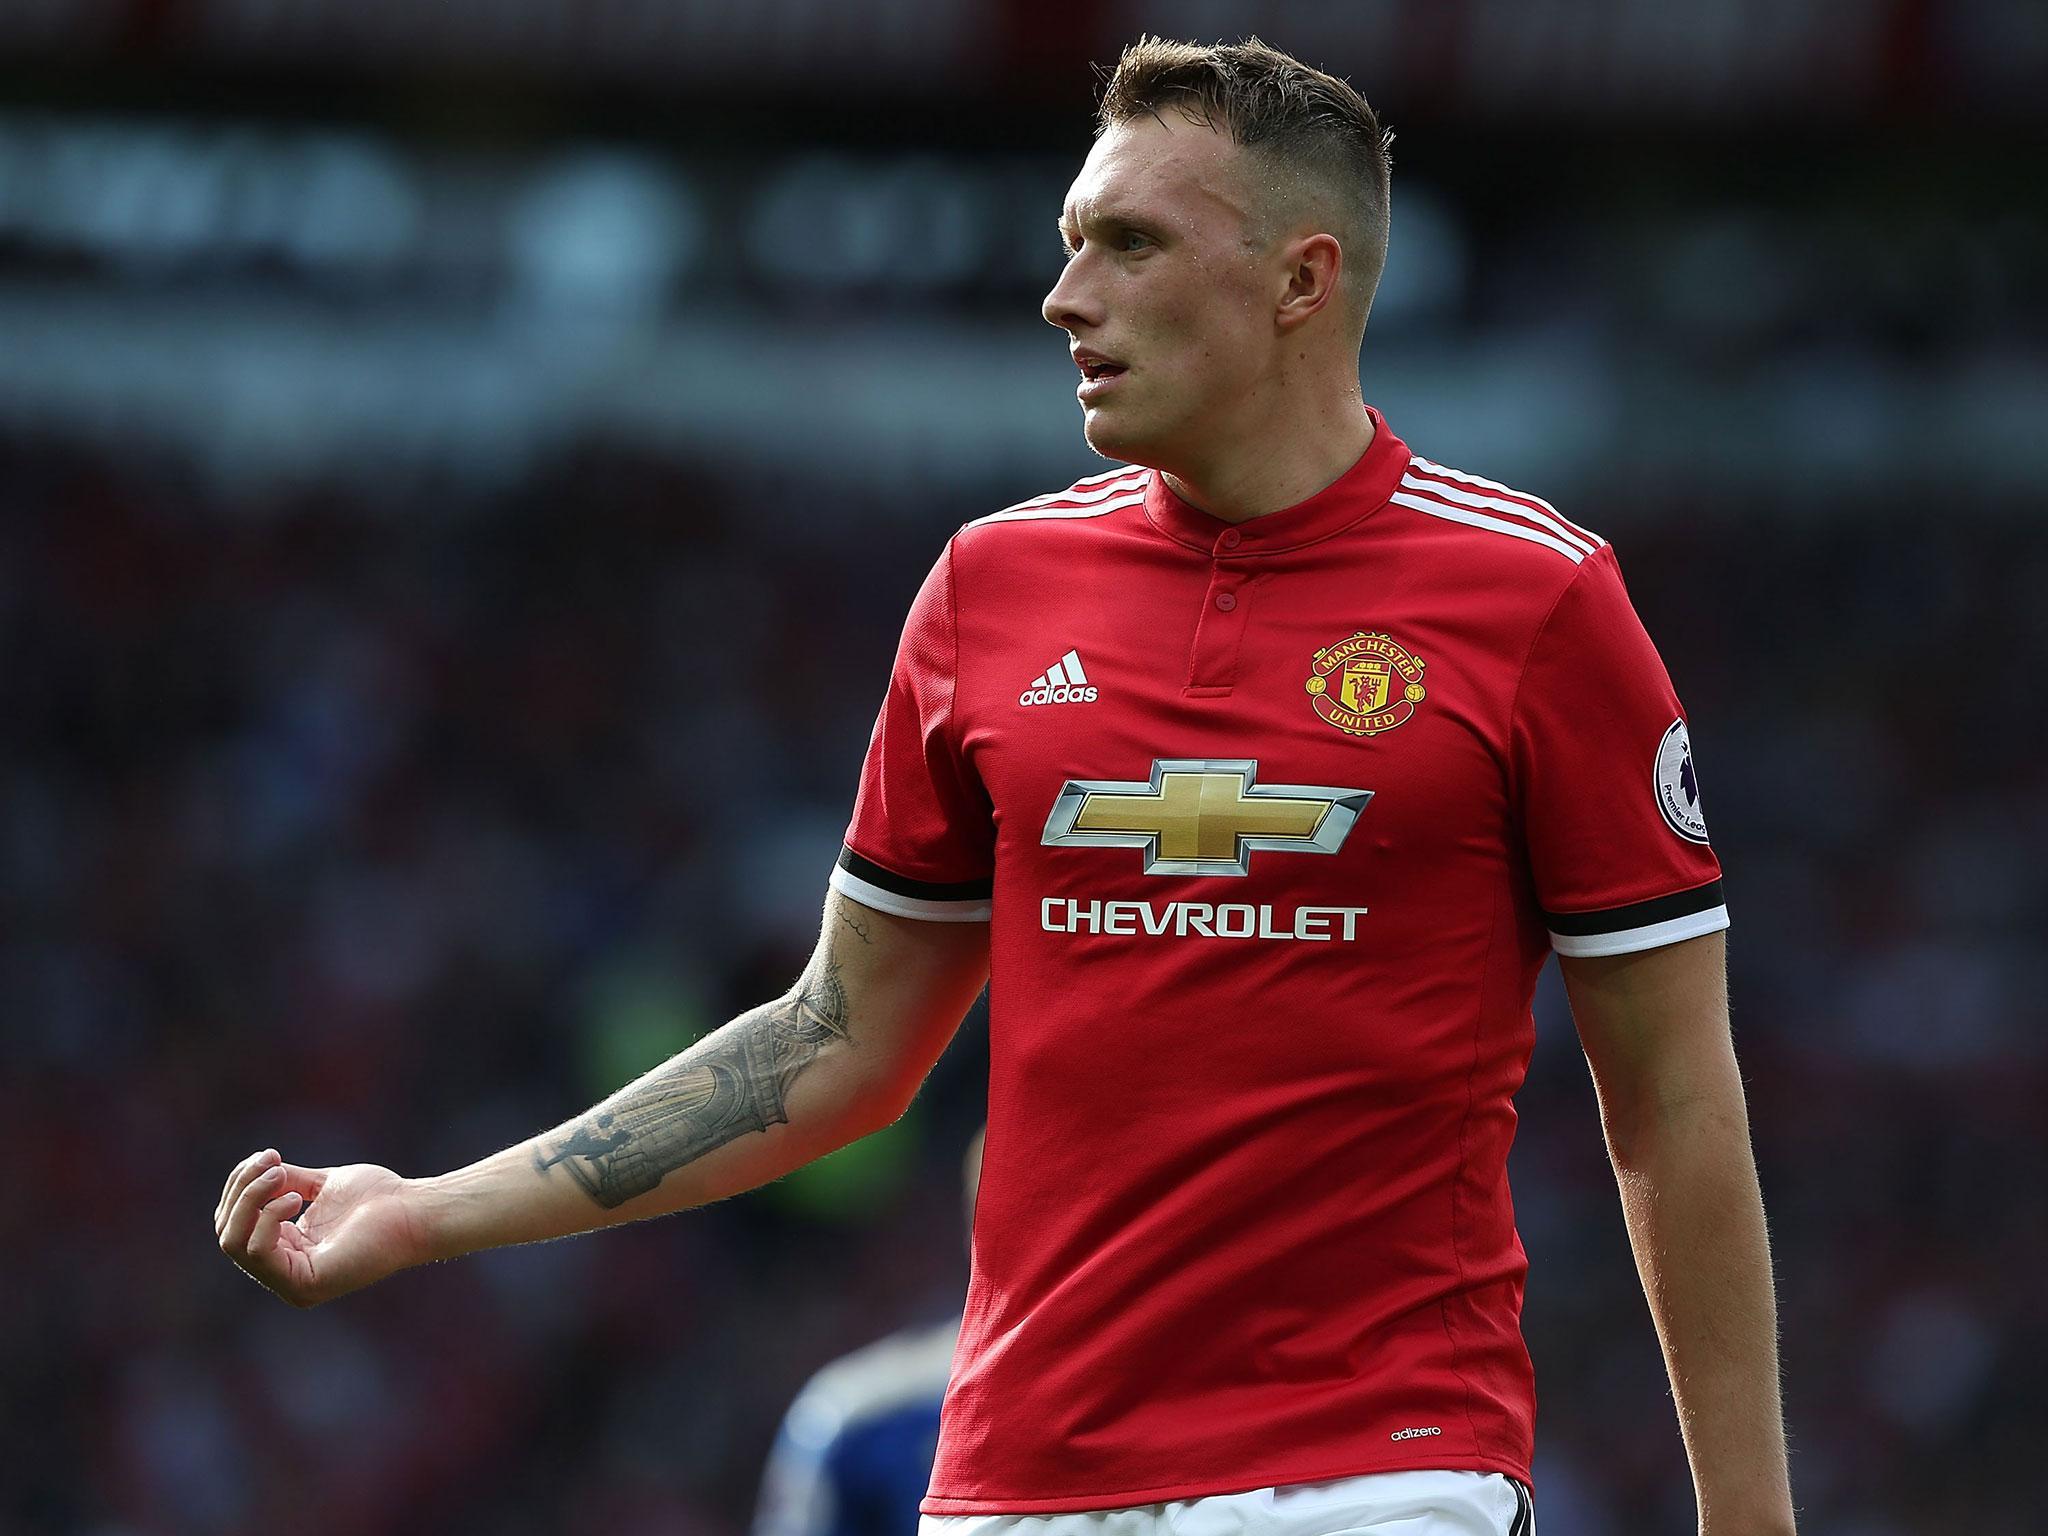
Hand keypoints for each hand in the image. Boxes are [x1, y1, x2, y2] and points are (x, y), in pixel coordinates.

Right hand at [214, 1149, 425, 1306]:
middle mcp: (283, 1272)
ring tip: (282, 1175)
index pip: (233, 1223)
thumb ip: (285, 1182)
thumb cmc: (378, 1197)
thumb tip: (255, 1169)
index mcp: (285, 1250)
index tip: (269, 1155)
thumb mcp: (320, 1184)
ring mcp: (291, 1284)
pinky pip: (257, 1253)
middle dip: (242, 1189)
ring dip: (251, 1199)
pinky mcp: (303, 1286)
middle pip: (228, 1232)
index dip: (241, 1185)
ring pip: (234, 1242)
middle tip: (273, 1160)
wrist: (413, 1210)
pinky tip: (296, 1199)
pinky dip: (267, 1217)